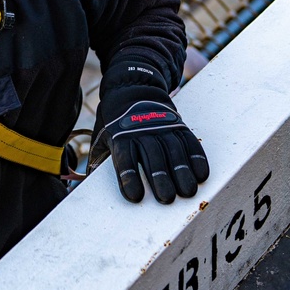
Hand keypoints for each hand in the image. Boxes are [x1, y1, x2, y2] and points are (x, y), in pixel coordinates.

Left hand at [91, 86, 207, 203]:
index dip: (129, 177)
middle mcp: (142, 131)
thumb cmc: (114, 123)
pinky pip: (189, 142)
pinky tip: (201, 174)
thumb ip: (99, 159)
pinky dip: (197, 158)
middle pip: (152, 156)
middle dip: (160, 178)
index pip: (124, 158)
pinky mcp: (177, 124)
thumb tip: (88, 182)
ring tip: (187, 192)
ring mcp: (161, 126)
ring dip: (182, 172)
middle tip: (167, 199)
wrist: (131, 90)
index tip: (135, 196)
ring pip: (173, 150)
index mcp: (120, 136)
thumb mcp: (102, 136)